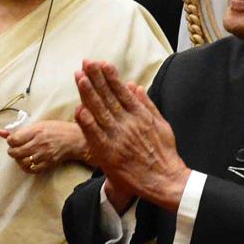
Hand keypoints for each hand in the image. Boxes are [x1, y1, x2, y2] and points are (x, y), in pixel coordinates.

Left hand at [0, 119, 86, 173]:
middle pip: (16, 152)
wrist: (74, 139)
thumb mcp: (38, 125)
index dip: (10, 141)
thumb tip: (0, 132)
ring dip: (19, 160)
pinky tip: (28, 162)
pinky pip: (32, 169)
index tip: (13, 140)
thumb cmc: (56, 129)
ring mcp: (44, 154)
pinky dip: (27, 167)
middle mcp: (39, 143)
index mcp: (36, 131)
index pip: (14, 140)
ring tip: (21, 156)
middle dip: (12, 152)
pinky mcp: (48, 163)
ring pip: (23, 162)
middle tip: (15, 149)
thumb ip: (19, 130)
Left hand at [75, 60, 188, 211]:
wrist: (165, 180)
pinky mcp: (109, 154)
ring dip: (89, 94)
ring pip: (100, 112)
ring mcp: (118, 138)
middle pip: (108, 97)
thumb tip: (135, 86)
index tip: (101, 63)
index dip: (110, 77)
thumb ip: (146, 104)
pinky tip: (79, 109)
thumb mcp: (161, 124)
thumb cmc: (164, 154)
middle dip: (96, 78)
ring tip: (80, 77)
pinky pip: (95, 135)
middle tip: (86, 63)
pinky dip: (87, 122)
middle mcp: (128, 123)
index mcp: (140, 116)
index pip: (122, 92)